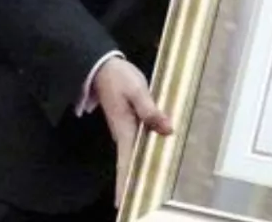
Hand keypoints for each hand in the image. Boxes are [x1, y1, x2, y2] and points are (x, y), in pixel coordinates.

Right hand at [91, 58, 173, 208]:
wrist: (103, 67)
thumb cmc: (119, 78)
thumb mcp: (137, 90)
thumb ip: (151, 111)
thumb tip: (168, 130)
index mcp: (124, 129)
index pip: (125, 163)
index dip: (124, 183)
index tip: (123, 203)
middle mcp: (123, 134)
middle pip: (128, 165)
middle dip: (131, 185)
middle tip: (139, 204)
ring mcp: (125, 130)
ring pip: (133, 156)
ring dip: (137, 172)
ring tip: (145, 191)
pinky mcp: (129, 124)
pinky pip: (136, 145)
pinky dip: (142, 157)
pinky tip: (151, 163)